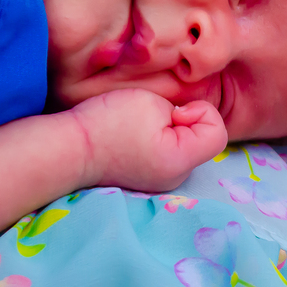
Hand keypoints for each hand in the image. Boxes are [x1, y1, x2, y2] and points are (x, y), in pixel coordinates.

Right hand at [72, 89, 228, 192]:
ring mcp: (162, 182)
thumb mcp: (153, 103)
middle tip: (152, 118)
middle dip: (186, 122)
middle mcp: (176, 178)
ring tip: (141, 127)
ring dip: (172, 131)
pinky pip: (170, 154)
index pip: (217, 133)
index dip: (201, 113)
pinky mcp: (150, 179)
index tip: (174, 111)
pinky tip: (137, 138)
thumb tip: (187, 123)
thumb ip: (183, 112)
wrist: (69, 148)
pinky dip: (161, 141)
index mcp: (180, 162)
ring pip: (187, 146)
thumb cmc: (107, 122)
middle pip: (203, 141)